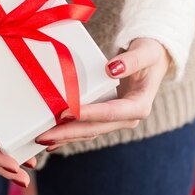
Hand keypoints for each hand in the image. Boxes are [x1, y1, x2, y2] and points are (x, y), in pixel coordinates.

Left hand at [35, 38, 170, 149]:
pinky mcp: (106, 118)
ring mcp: (116, 120)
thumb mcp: (145, 52)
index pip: (110, 112)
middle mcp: (127, 118)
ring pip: (88, 132)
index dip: (88, 114)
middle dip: (68, 133)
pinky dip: (68, 135)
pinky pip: (86, 129)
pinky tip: (52, 141)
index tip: (65, 113)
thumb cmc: (149, 53)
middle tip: (42, 136)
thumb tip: (112, 69)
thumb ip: (131, 60)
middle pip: (95, 128)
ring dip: (65, 137)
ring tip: (41, 140)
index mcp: (139, 105)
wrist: (153, 60)